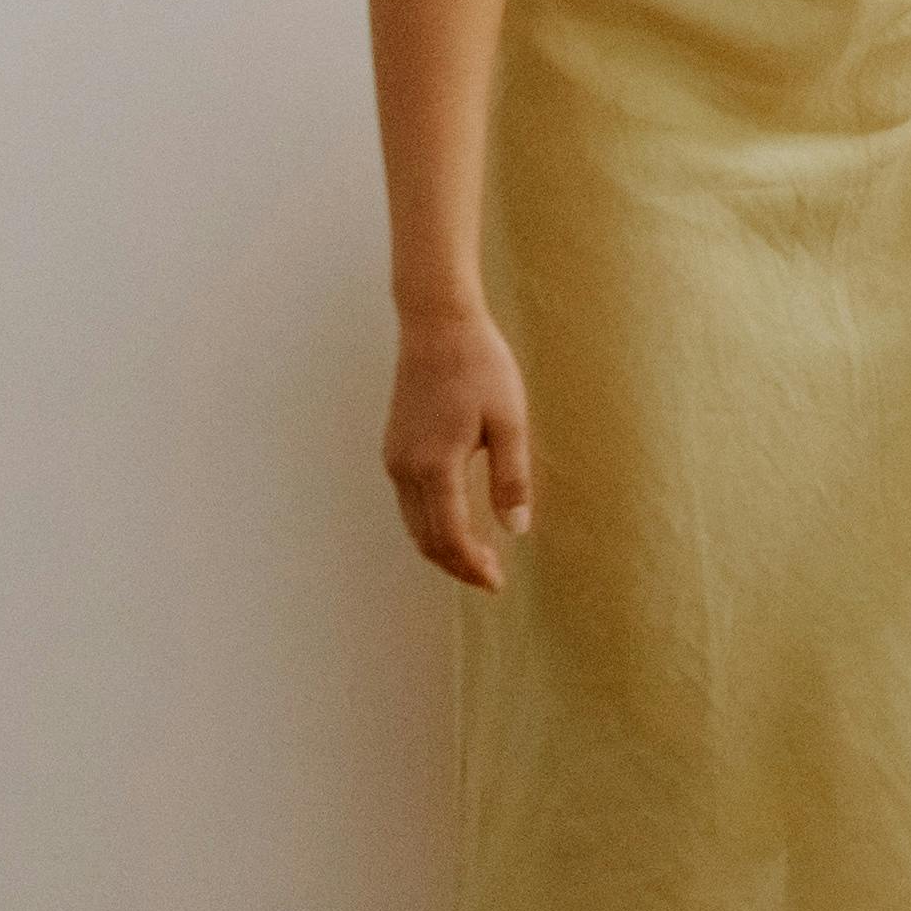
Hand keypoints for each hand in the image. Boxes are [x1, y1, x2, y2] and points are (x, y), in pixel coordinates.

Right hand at [384, 310, 533, 590]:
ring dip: (442, 547)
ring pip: (413, 524)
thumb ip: (511, 478)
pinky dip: (430, 524)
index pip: (449, 536)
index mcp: (435, 466)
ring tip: (478, 558)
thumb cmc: (480, 368)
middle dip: (457, 564)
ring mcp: (394, 458)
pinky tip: (457, 524)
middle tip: (492, 579)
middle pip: (426, 538)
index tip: (497, 583)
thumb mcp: (509, 422)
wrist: (437, 326)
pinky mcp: (394, 448)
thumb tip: (516, 530)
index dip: (472, 566)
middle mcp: (405, 468)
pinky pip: (408, 502)